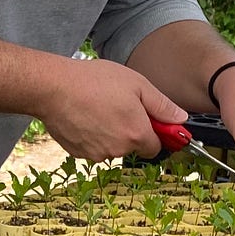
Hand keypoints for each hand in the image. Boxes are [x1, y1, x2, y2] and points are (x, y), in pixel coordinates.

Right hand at [36, 57, 187, 162]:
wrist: (53, 88)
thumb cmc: (94, 81)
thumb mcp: (136, 84)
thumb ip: (162, 105)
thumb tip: (181, 120)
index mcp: (136, 134)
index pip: (155, 147)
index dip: (154, 133)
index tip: (147, 121)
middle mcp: (118, 150)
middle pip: (132, 146)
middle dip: (130, 131)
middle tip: (118, 106)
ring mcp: (96, 154)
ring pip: (111, 148)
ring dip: (110, 134)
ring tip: (98, 108)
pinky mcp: (78, 153)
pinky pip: (92, 148)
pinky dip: (91, 136)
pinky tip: (84, 116)